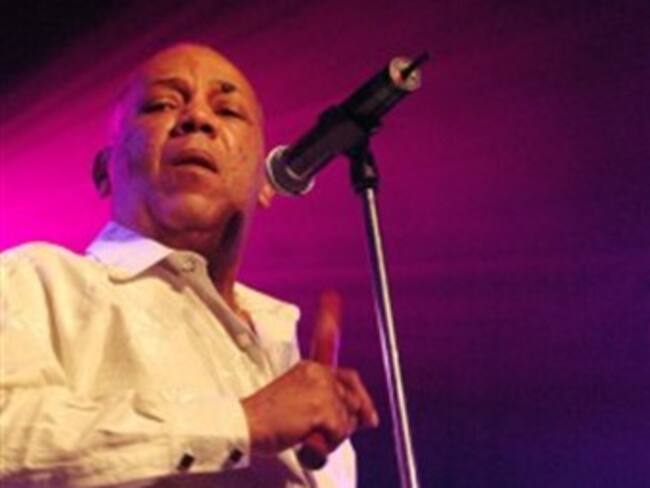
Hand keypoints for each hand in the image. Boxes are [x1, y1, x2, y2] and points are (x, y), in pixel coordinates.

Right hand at [241, 291, 377, 455]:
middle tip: (328, 437)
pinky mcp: (321, 409)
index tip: (369, 418)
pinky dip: (326, 445)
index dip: (361, 398)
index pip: (349, 377)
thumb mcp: (297, 399)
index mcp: (312, 369)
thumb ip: (324, 401)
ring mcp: (321, 390)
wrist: (245, 422)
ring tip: (307, 440)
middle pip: (353, 401)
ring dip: (332, 437)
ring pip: (346, 420)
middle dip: (346, 423)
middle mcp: (319, 374)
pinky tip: (306, 445)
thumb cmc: (265, 417)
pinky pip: (339, 433)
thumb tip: (360, 417)